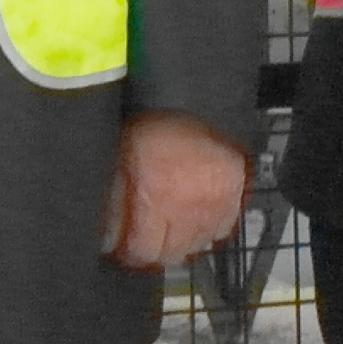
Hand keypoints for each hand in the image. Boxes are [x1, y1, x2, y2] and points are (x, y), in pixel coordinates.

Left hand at [100, 112, 248, 270]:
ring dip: (181, 238)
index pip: (143, 250)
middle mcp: (190, 206)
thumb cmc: (148, 120)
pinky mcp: (236, 190)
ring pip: (198, 244)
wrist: (190, 91)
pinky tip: (193, 213)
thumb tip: (106, 237)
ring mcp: (218, 200)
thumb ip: (113, 200)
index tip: (121, 245)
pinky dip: (207, 225)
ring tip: (168, 222)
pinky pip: (222, 228)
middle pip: (171, 252)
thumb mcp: (118, 157)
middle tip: (143, 233)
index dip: (127, 250)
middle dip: (153, 246)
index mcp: (155, 196)